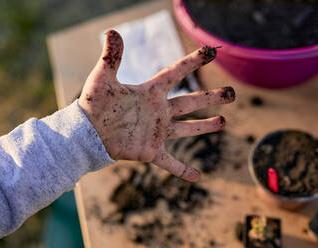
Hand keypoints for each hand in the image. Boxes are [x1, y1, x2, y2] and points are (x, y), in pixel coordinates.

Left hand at [79, 30, 234, 181]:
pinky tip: (197, 177)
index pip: (175, 73)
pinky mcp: (150, 151)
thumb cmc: (92, 104)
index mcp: (149, 92)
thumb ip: (111, 56)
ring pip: (186, 128)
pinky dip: (183, 170)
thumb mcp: (102, 78)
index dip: (192, 62)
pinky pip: (170, 162)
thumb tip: (112, 31)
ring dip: (205, 126)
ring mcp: (156, 131)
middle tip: (231, 93)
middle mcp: (157, 110)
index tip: (210, 53)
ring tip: (224, 122)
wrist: (86, 132)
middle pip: (189, 102)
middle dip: (211, 98)